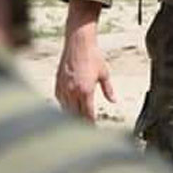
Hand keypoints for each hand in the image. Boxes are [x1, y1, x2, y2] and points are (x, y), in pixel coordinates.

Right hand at [54, 0, 116, 121]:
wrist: (78, 42)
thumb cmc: (93, 56)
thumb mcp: (104, 73)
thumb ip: (108, 89)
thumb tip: (114, 101)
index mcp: (86, 91)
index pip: (87, 115)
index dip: (91, 124)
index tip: (94, 131)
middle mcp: (73, 92)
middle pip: (75, 115)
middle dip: (80, 123)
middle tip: (85, 129)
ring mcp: (63, 88)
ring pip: (65, 110)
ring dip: (71, 116)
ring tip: (76, 122)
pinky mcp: (57, 83)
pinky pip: (59, 101)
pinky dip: (64, 106)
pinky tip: (68, 107)